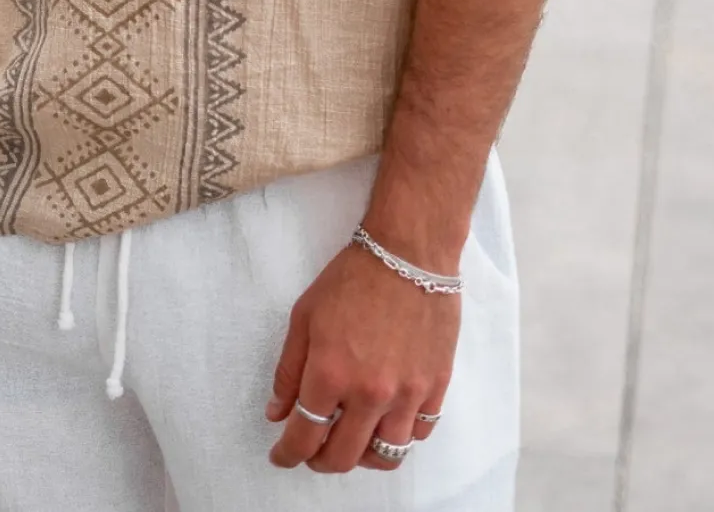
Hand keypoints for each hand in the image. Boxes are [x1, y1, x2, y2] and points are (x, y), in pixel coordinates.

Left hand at [264, 242, 458, 472]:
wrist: (408, 253)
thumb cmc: (351, 278)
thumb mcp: (305, 316)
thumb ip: (289, 370)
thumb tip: (277, 414)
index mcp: (331, 374)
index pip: (304, 437)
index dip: (288, 454)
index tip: (281, 456)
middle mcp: (370, 394)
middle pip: (343, 457)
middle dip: (320, 461)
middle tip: (311, 451)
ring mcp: (407, 394)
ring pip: (386, 456)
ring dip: (362, 457)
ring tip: (350, 440)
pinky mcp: (436, 387)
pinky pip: (419, 434)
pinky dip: (399, 436)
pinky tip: (385, 420)